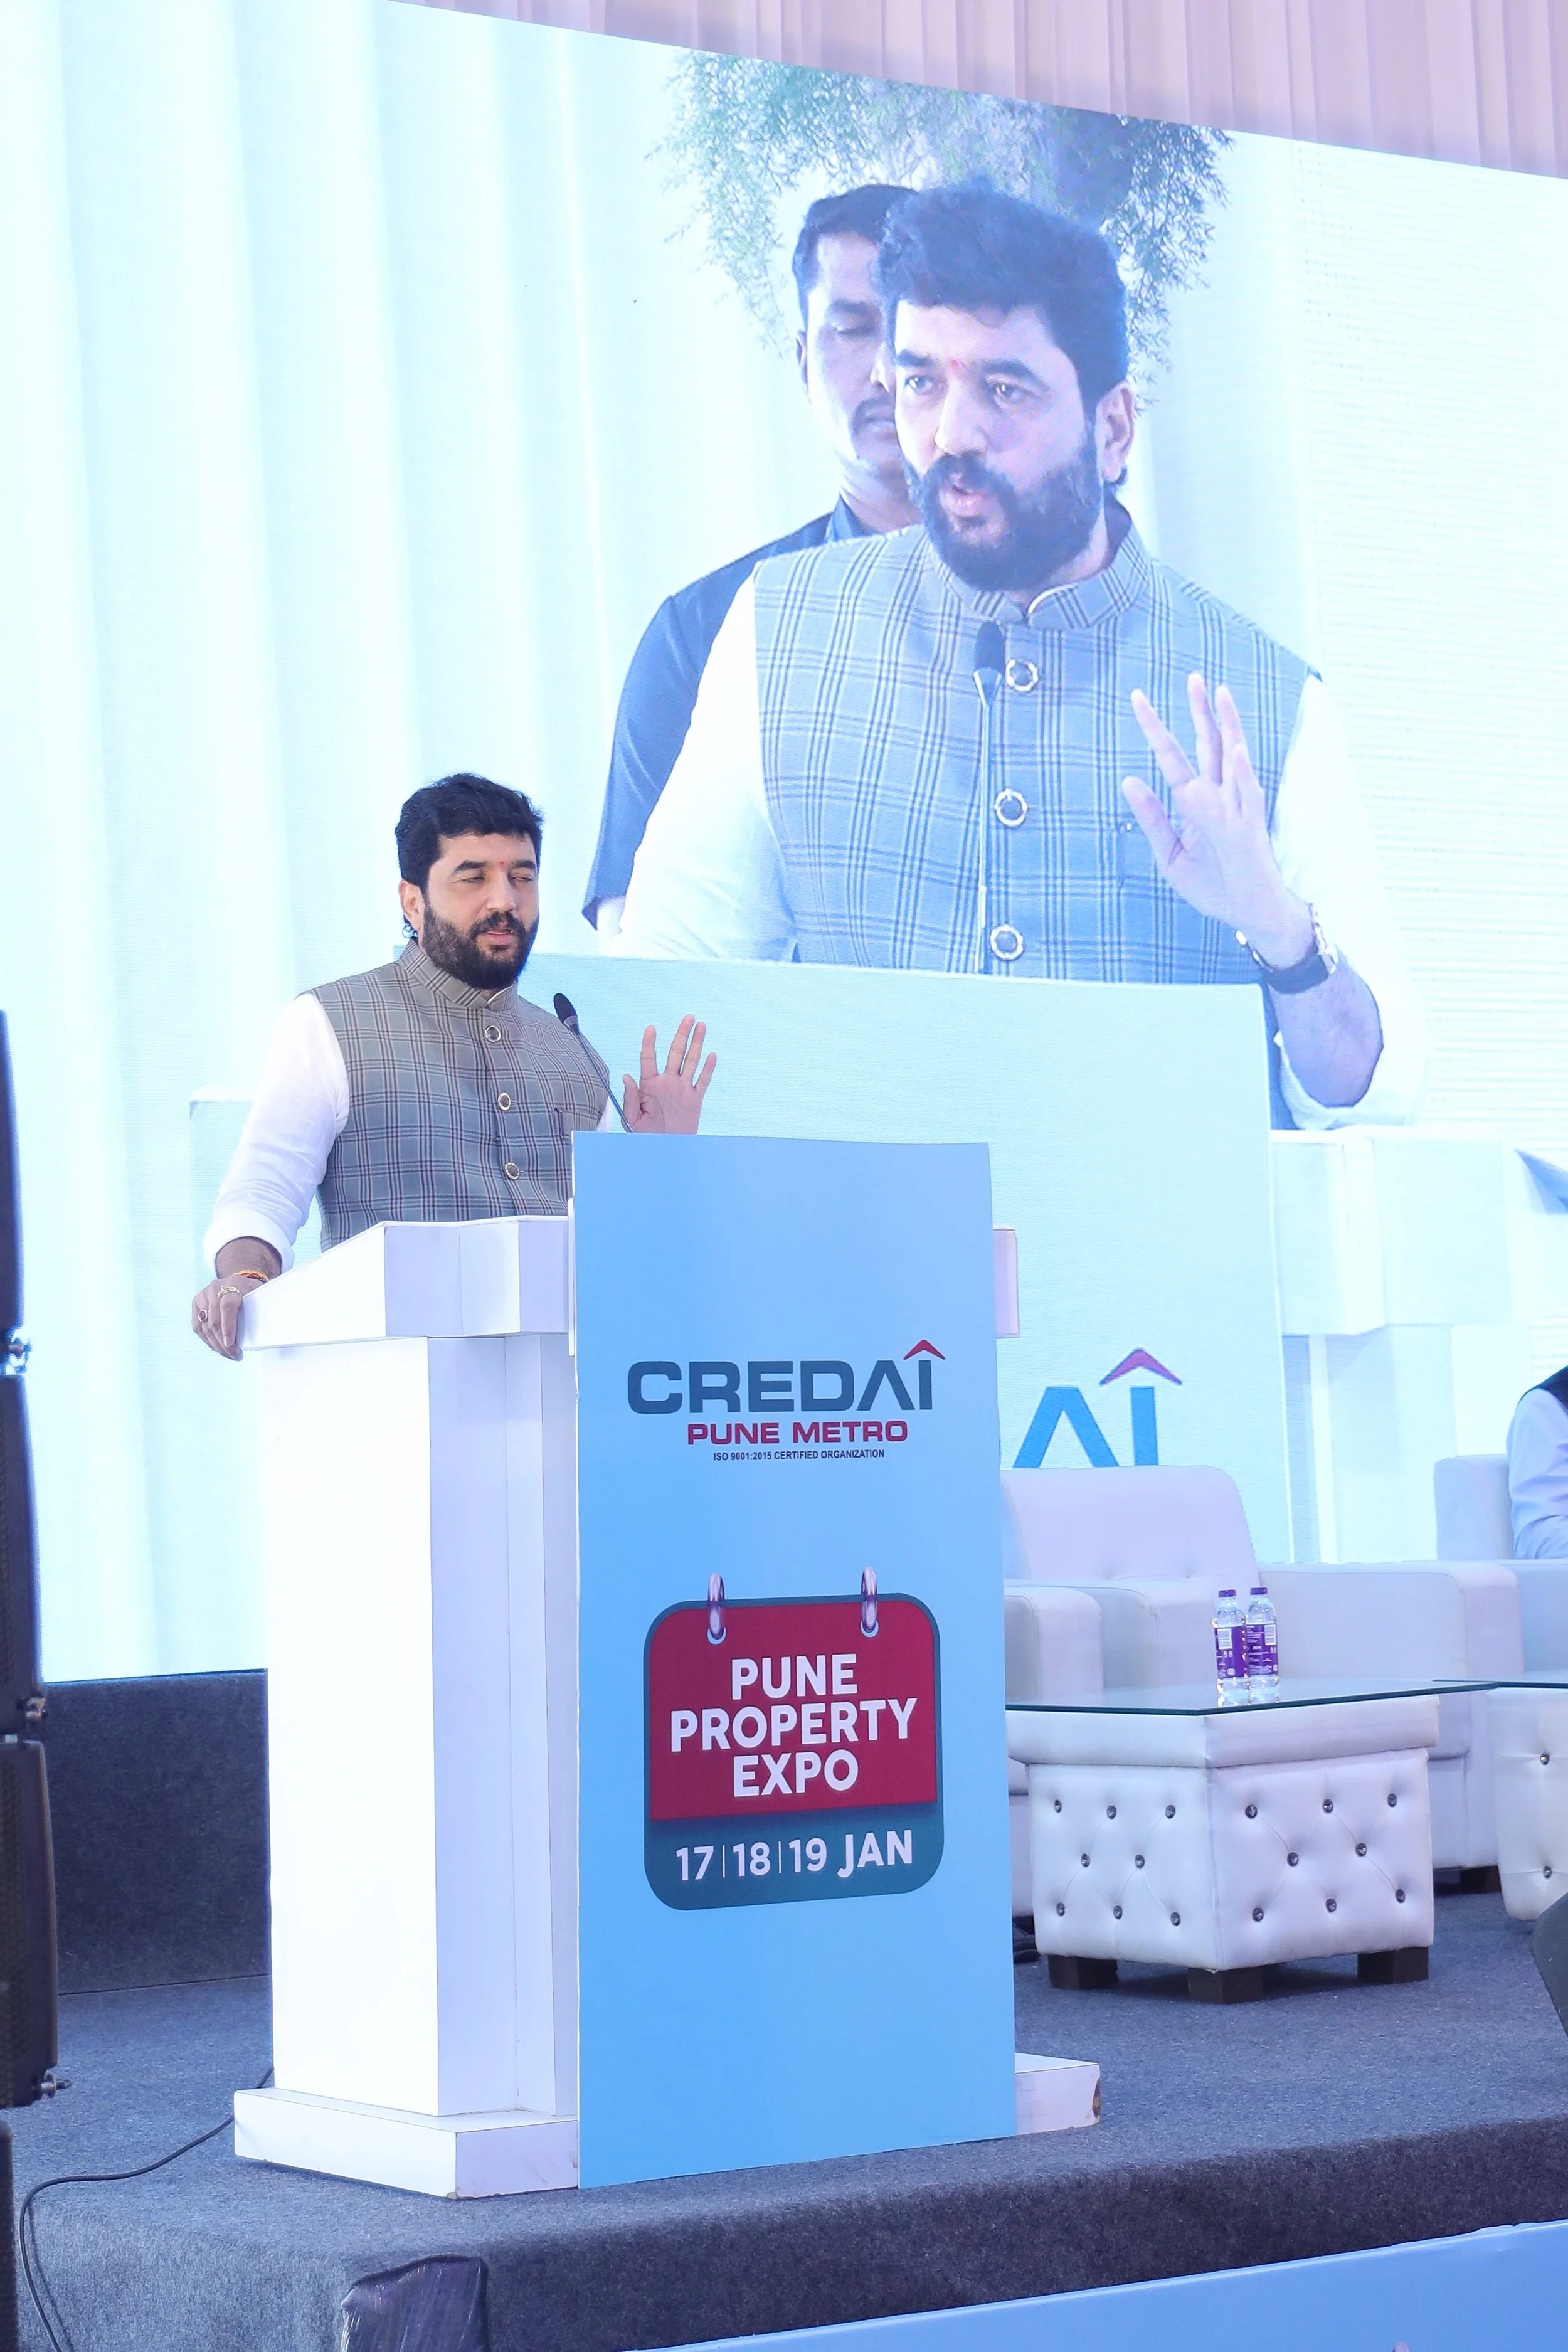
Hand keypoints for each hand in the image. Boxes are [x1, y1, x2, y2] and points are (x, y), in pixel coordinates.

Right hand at [191, 1270, 267, 1359]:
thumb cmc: (251, 1292)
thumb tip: (268, 1331)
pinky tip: (217, 1348)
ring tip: (228, 1354)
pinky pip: (197, 1326)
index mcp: (234, 1284)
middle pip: (215, 1321)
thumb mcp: (259, 1295)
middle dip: (224, 1343)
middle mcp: (215, 1288)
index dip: (229, 1327)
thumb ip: (262, 1308)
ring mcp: (203, 1295)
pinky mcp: (196, 1303)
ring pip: (204, 1326)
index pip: (228, 1307)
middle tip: (235, 1355)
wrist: (237, 1282)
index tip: (231, 1344)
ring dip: (216, 1345)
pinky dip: (207, 1340)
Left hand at [622, 1017, 715, 1133]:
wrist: (665, 1149)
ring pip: (691, 1062)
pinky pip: (703, 1081)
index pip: (649, 1059)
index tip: (651, 1028)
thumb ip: (630, 1097)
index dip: (649, 1044)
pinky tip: (712, 1055)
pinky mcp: (695, 1100)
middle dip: (682, 1035)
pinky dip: (708, 1069)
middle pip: (675, 1053)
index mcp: (649, 1085)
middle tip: (688, 1017)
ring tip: (701, 1026)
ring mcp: (682, 1089)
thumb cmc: (645, 1136)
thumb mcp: (632, 1119)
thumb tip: (627, 1075)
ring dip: (696, 1044)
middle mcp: (667, 1082)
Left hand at [1121, 674, 1314, 965]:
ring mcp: (1236, 807)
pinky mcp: (1251, 825)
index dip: (1156, 729)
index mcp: (1195, 803)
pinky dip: (1240, 769)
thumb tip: (1129, 781)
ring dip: (1226, 725)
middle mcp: (1218, 797)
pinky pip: (1247, 793)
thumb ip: (1151, 819)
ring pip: (1231, 757)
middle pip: (1207, 745)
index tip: (1138, 699)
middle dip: (1199, 712)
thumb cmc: (1214, 886)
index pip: (1174, 758)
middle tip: (1192, 677)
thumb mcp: (1169, 854)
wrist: (1248, 914)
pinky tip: (1233, 746)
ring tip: (1218, 692)